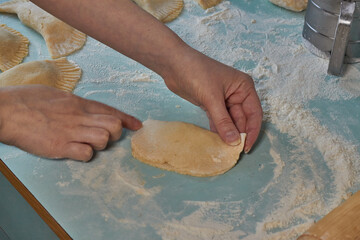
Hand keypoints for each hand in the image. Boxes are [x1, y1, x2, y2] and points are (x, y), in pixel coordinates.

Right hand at [0, 85, 141, 160]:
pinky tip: (77, 152)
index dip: (127, 119)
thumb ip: (74, 103)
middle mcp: (79, 117)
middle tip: (107, 136)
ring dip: (102, 144)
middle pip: (114, 125)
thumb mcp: (57, 95)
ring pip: (105, 139)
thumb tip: (84, 109)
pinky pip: (86, 153)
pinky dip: (86, 155)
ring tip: (89, 144)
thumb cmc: (28, 100)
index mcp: (78, 103)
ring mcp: (71, 132)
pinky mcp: (60, 146)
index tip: (137, 126)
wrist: (6, 110)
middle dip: (117, 133)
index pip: (111, 111)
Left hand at [163, 49, 262, 152]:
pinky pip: (218, 120)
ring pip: (230, 121)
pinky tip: (216, 141)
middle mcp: (237, 93)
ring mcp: (223, 99)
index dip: (252, 131)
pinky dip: (218, 130)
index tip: (246, 147)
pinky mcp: (211, 104)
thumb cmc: (196, 73)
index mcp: (244, 87)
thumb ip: (223, 121)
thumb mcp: (212, 98)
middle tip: (234, 153)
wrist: (173, 64)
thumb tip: (234, 141)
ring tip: (225, 150)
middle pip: (242, 119)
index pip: (254, 113)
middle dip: (239, 134)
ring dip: (228, 134)